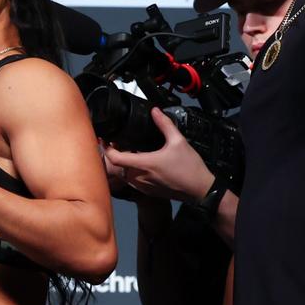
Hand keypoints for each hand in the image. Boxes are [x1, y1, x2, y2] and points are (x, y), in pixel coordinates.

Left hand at [100, 109, 215, 202]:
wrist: (200, 190)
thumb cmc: (190, 169)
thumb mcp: (178, 141)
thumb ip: (164, 124)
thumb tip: (155, 112)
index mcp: (144, 164)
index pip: (115, 158)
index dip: (106, 148)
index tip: (104, 139)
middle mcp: (139, 177)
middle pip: (115, 166)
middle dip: (114, 154)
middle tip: (117, 142)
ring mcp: (142, 186)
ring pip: (122, 175)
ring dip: (122, 163)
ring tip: (129, 151)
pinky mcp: (147, 192)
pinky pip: (131, 181)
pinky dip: (130, 172)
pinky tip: (140, 163)